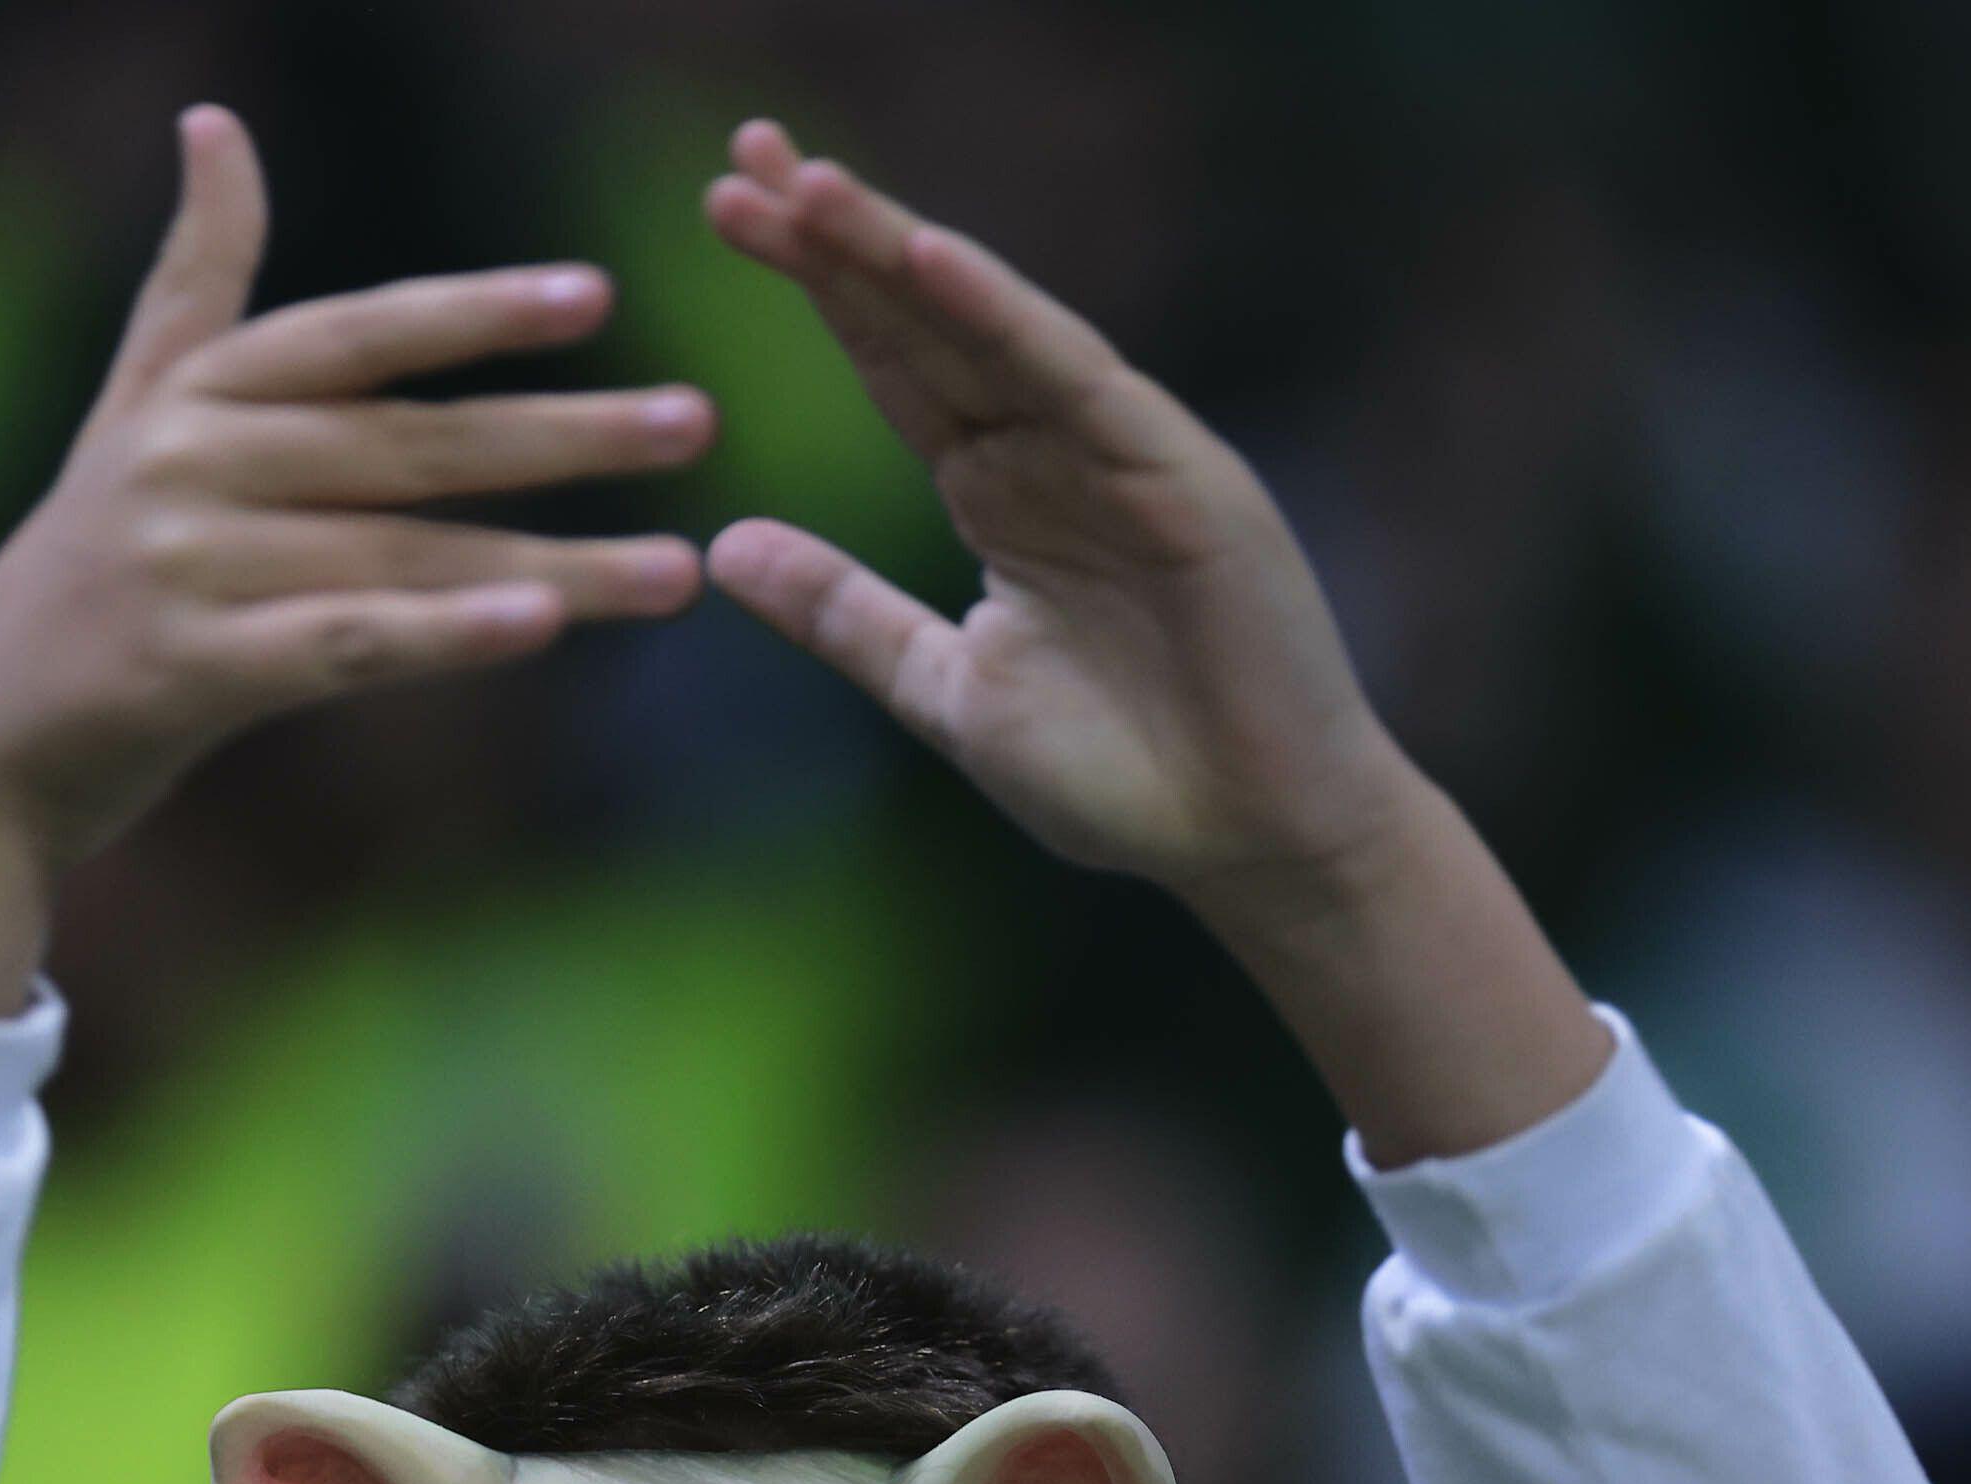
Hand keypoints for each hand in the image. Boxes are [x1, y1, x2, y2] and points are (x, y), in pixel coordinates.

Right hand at [0, 106, 713, 1015]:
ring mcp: (185, 569)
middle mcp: (187, 468)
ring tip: (680, 571)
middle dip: (563, 436)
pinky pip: (347, 644)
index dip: (473, 311)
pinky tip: (546, 627)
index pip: (357, 338)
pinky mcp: (189, 674)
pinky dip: (448, 635)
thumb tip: (214, 120)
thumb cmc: (83, 574)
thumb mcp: (130, 414)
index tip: (597, 294)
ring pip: (404, 556)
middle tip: (696, 423)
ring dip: (553, 563)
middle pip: (409, 446)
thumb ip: (194, 282)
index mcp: (190, 398)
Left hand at [699, 121, 1399, 929]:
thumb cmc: (1120, 774)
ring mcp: (1122, 452)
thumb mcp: (944, 691)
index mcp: (998, 487)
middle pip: (929, 321)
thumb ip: (844, 615)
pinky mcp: (1182, 476)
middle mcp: (1055, 448)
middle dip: (840, 238)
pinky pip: (1079, 381)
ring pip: (993, 330)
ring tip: (813, 187)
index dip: (817, 286)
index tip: (726, 208)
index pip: (894, 361)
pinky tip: (932, 257)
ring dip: (903, 253)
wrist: (1249, 841)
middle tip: (743, 156)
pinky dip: (1006, 317)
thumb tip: (721, 546)